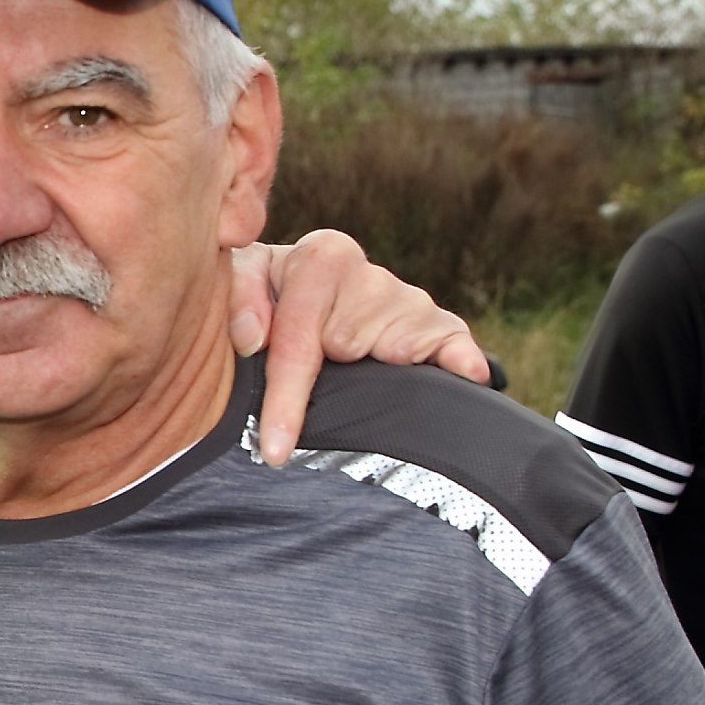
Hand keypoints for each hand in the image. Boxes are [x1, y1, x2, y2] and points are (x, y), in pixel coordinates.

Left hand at [229, 232, 490, 465]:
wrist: (295, 294)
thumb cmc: (263, 297)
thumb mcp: (240, 284)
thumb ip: (236, 297)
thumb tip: (255, 338)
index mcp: (321, 256)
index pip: (301, 336)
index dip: (285, 397)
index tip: (275, 448)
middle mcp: (369, 273)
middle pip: (347, 343)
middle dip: (323, 373)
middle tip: (312, 376)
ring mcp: (407, 300)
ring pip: (396, 349)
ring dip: (373, 368)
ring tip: (350, 370)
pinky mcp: (438, 326)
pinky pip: (455, 343)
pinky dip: (461, 361)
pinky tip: (467, 377)